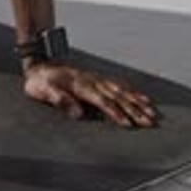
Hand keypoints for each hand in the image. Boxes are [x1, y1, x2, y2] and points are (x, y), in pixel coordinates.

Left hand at [23, 62, 158, 127]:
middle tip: (148, 122)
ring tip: (151, 114)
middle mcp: (92, 80)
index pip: (102, 100)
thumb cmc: (40, 82)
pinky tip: (142, 98)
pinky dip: (133, 92)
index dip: (115, 112)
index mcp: (80, 85)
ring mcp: (96, 79)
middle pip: (117, 96)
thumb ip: (59, 100)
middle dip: (134, 110)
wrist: (39, 66)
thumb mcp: (43, 90)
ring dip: (138, 102)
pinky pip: (119, 85)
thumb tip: (78, 114)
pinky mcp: (98, 80)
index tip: (127, 124)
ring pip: (122, 90)